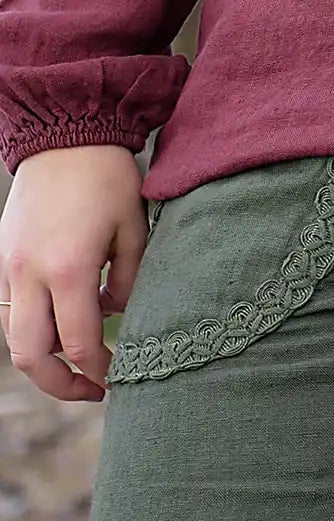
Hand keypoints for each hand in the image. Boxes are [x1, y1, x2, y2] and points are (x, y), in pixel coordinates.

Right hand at [0, 144, 149, 401]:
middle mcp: (31, 274)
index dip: (100, 370)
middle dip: (60, 384)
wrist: (65, 133)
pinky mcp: (3, 257)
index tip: (119, 377)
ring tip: (76, 361)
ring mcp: (10, 267)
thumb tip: (114, 312)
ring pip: (13, 337)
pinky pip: (9, 309)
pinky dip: (31, 327)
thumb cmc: (107, 176)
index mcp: (69, 269)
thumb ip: (128, 280)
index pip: (80, 343)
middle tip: (92, 388)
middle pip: (31, 356)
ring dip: (42, 358)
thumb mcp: (134, 227)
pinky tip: (60, 321)